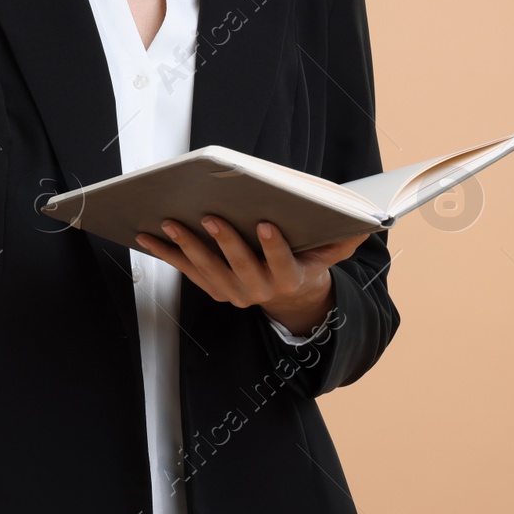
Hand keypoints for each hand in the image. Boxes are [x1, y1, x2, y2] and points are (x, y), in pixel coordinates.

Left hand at [135, 217, 368, 334]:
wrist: (290, 298)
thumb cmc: (307, 261)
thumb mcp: (327, 254)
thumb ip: (341, 240)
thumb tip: (367, 224)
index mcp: (289, 279)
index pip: (282, 263)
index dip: (274, 246)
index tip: (266, 224)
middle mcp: (260, 290)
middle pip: (239, 266)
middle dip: (224, 241)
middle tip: (209, 215)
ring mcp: (234, 292)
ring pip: (207, 270)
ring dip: (186, 247)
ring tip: (168, 221)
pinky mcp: (213, 288)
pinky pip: (186, 270)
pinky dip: (166, 253)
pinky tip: (146, 235)